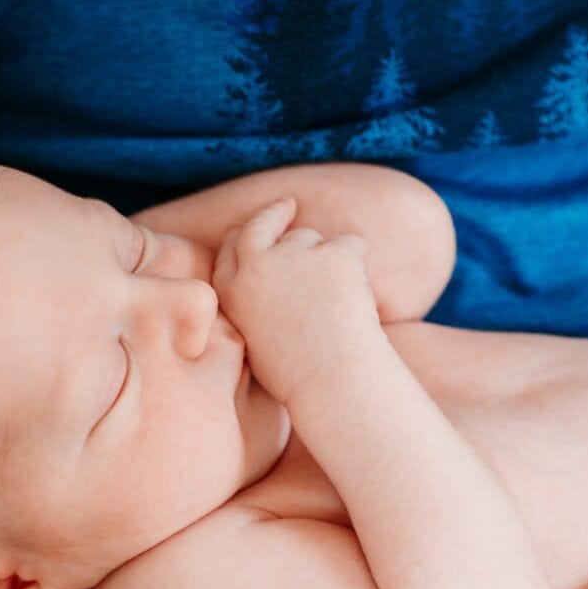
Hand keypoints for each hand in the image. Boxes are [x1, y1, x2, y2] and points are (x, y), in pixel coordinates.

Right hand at [211, 197, 380, 404]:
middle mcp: (256, 267)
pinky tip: (358, 297)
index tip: (251, 228)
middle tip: (288, 205)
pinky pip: (350, 245)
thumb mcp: (256, 344)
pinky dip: (356, 263)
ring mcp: (293, 255)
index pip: (229, 251)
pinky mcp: (332, 254)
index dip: (241, 236)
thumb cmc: (299, 377)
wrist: (333, 383)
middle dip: (272, 212)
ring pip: (310, 238)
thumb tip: (267, 291)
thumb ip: (253, 309)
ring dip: (323, 257)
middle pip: (260, 225)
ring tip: (336, 302)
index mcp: (232, 294)